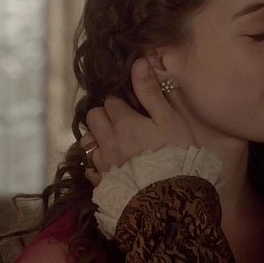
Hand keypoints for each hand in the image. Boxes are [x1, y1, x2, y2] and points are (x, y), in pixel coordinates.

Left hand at [82, 58, 194, 179]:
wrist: (171, 200)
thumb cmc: (176, 155)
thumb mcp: (170, 120)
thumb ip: (151, 92)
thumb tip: (138, 62)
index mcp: (123, 122)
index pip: (110, 101)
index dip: (121, 102)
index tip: (133, 108)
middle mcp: (107, 141)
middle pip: (93, 117)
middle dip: (104, 116)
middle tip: (123, 123)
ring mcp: (103, 164)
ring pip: (88, 142)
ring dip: (98, 139)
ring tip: (115, 144)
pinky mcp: (103, 185)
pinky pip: (90, 169)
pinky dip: (97, 164)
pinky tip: (112, 166)